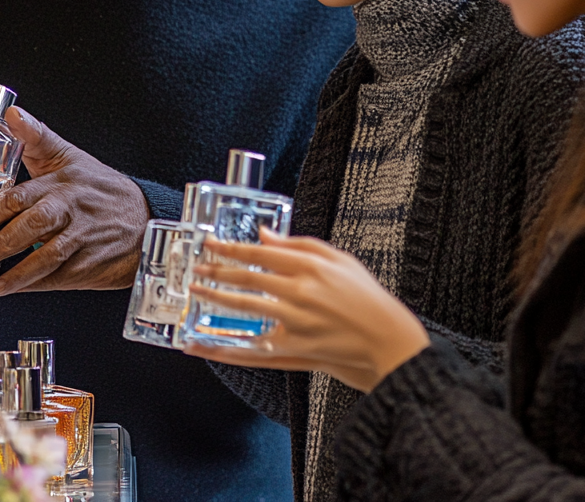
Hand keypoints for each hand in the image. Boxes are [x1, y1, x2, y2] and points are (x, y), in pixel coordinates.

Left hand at [0, 106, 150, 294]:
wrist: (145, 218)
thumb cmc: (101, 188)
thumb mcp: (70, 157)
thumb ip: (36, 137)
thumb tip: (11, 114)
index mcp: (62, 182)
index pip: (20, 196)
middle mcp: (72, 209)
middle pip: (33, 224)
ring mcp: (83, 238)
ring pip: (47, 255)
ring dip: (16, 270)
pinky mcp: (90, 264)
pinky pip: (59, 277)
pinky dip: (35, 284)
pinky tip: (13, 287)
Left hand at [183, 229, 430, 392]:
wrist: (388, 339)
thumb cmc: (366, 297)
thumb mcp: (339, 258)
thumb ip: (300, 244)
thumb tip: (266, 235)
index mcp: (311, 267)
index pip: (260, 253)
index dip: (232, 248)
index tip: (212, 244)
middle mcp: (300, 293)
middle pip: (248, 278)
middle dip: (217, 271)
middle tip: (197, 267)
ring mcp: (295, 323)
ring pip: (245, 308)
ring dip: (216, 299)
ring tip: (197, 292)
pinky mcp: (295, 350)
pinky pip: (252, 349)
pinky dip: (223, 349)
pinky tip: (202, 346)